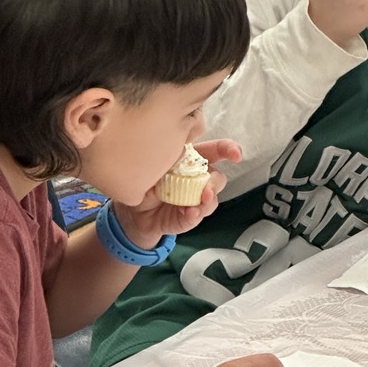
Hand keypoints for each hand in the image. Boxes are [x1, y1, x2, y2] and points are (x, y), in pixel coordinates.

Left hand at [114, 139, 242, 246]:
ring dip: (208, 200)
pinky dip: (195, 214)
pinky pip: (198, 215)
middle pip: (218, 177)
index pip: (216, 151)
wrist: (132, 210)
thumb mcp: (152, 163)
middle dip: (215, 181)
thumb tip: (182, 150)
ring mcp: (195, 199)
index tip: (236, 154)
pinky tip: (189, 212)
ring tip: (199, 202)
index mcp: (191, 159)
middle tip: (206, 187)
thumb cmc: (144, 179)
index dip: (229, 149)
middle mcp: (198, 179)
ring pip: (212, 198)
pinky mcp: (189, 217)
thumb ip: (168, 156)